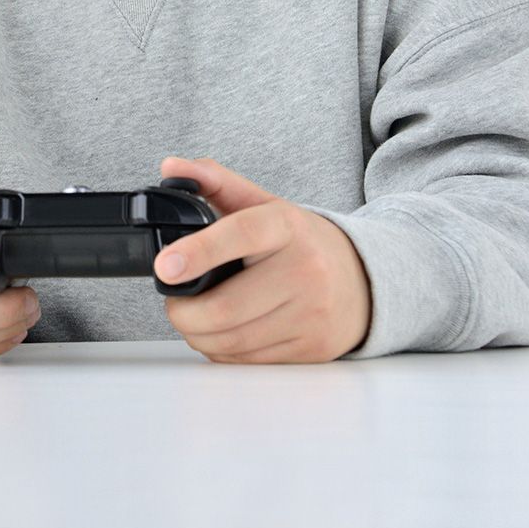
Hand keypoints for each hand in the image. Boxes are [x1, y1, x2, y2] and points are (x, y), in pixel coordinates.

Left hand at [154, 158, 370, 363]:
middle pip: (224, 308)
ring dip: (197, 334)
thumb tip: (171, 167)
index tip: (164, 267)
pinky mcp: (313, 348)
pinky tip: (223, 332)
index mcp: (286, 226)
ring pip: (231, 341)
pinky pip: (248, 360)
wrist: (364, 278)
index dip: (197, 253)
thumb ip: (215, 182)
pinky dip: (222, 351)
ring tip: (195, 316)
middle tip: (175, 300)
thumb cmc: (301, 242)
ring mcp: (312, 313)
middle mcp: (305, 270)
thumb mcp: (263, 205)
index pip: (240, 235)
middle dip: (182, 311)